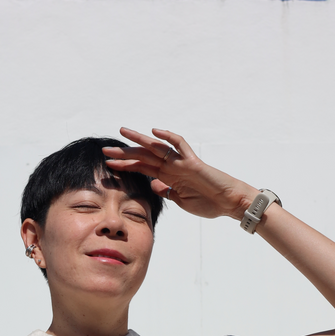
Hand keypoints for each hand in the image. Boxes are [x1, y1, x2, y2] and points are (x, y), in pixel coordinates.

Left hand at [103, 127, 256, 220]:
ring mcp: (182, 163)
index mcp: (169, 177)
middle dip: (125, 154)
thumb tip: (152, 185)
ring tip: (123, 133)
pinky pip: (180, 146)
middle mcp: (173, 167)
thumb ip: (166, 192)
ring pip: (157, 148)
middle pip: (145, 157)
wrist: (229, 203)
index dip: (126, 166)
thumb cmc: (209, 203)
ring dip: (139, 141)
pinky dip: (169, 138)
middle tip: (106, 151)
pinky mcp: (193, 163)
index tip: (109, 165)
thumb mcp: (181, 201)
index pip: (143, 168)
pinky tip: (155, 132)